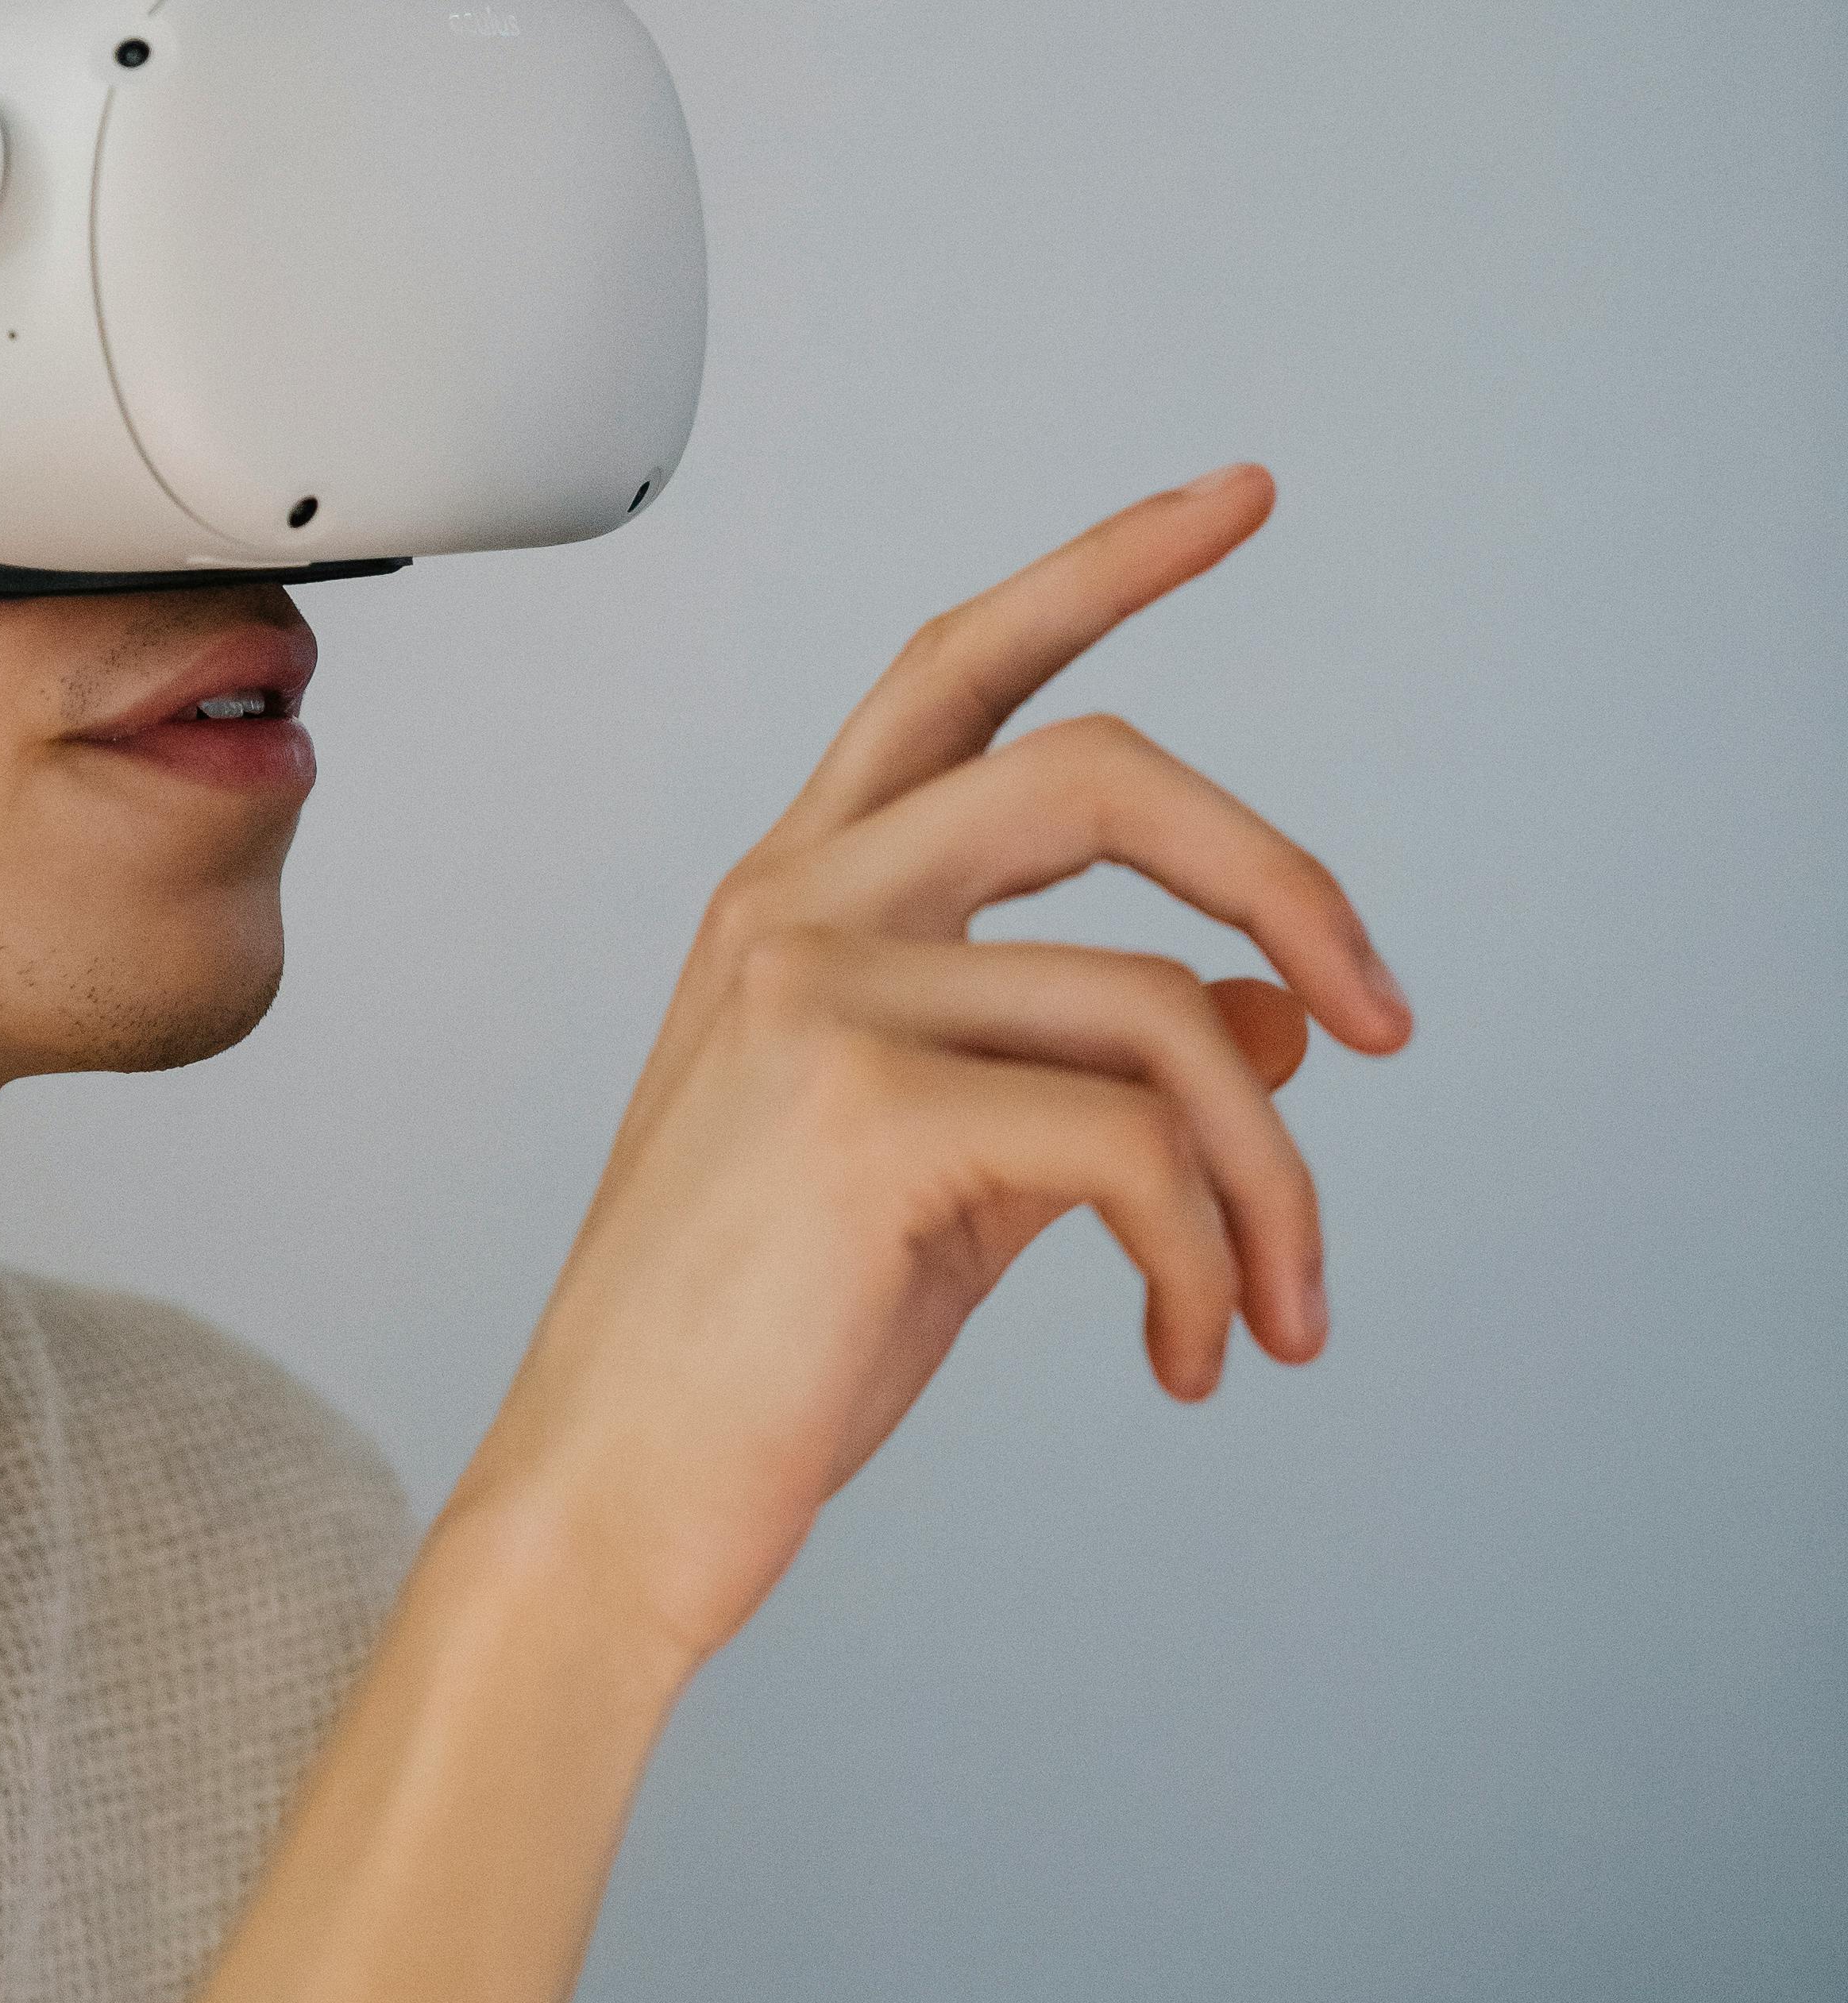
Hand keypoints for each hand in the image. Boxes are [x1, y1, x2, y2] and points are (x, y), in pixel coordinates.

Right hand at [455, 466, 1411, 1679]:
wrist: (609, 1505)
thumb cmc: (755, 1353)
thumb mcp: (953, 1182)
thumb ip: (1093, 1071)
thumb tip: (1280, 1016)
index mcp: (794, 900)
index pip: (963, 674)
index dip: (1107, 569)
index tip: (1240, 497)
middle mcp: (792, 907)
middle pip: (1105, 773)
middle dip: (1288, 878)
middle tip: (1392, 1018)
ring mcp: (815, 994)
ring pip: (1163, 1007)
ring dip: (1272, 1183)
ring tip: (1280, 1313)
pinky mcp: (862, 1111)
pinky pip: (1139, 1147)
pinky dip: (1212, 1261)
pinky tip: (1189, 1354)